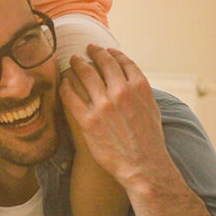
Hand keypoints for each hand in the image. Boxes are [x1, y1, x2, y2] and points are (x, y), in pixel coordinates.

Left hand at [59, 45, 168, 187]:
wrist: (143, 166)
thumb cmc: (149, 141)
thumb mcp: (152, 108)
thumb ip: (140, 92)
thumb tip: (131, 81)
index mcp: (139, 86)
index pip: (122, 61)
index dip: (112, 53)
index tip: (105, 50)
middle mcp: (121, 91)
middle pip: (103, 62)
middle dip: (94, 52)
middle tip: (87, 49)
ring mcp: (103, 105)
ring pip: (85, 74)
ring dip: (78, 64)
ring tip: (73, 61)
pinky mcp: (88, 120)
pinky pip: (70, 95)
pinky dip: (66, 85)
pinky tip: (64, 83)